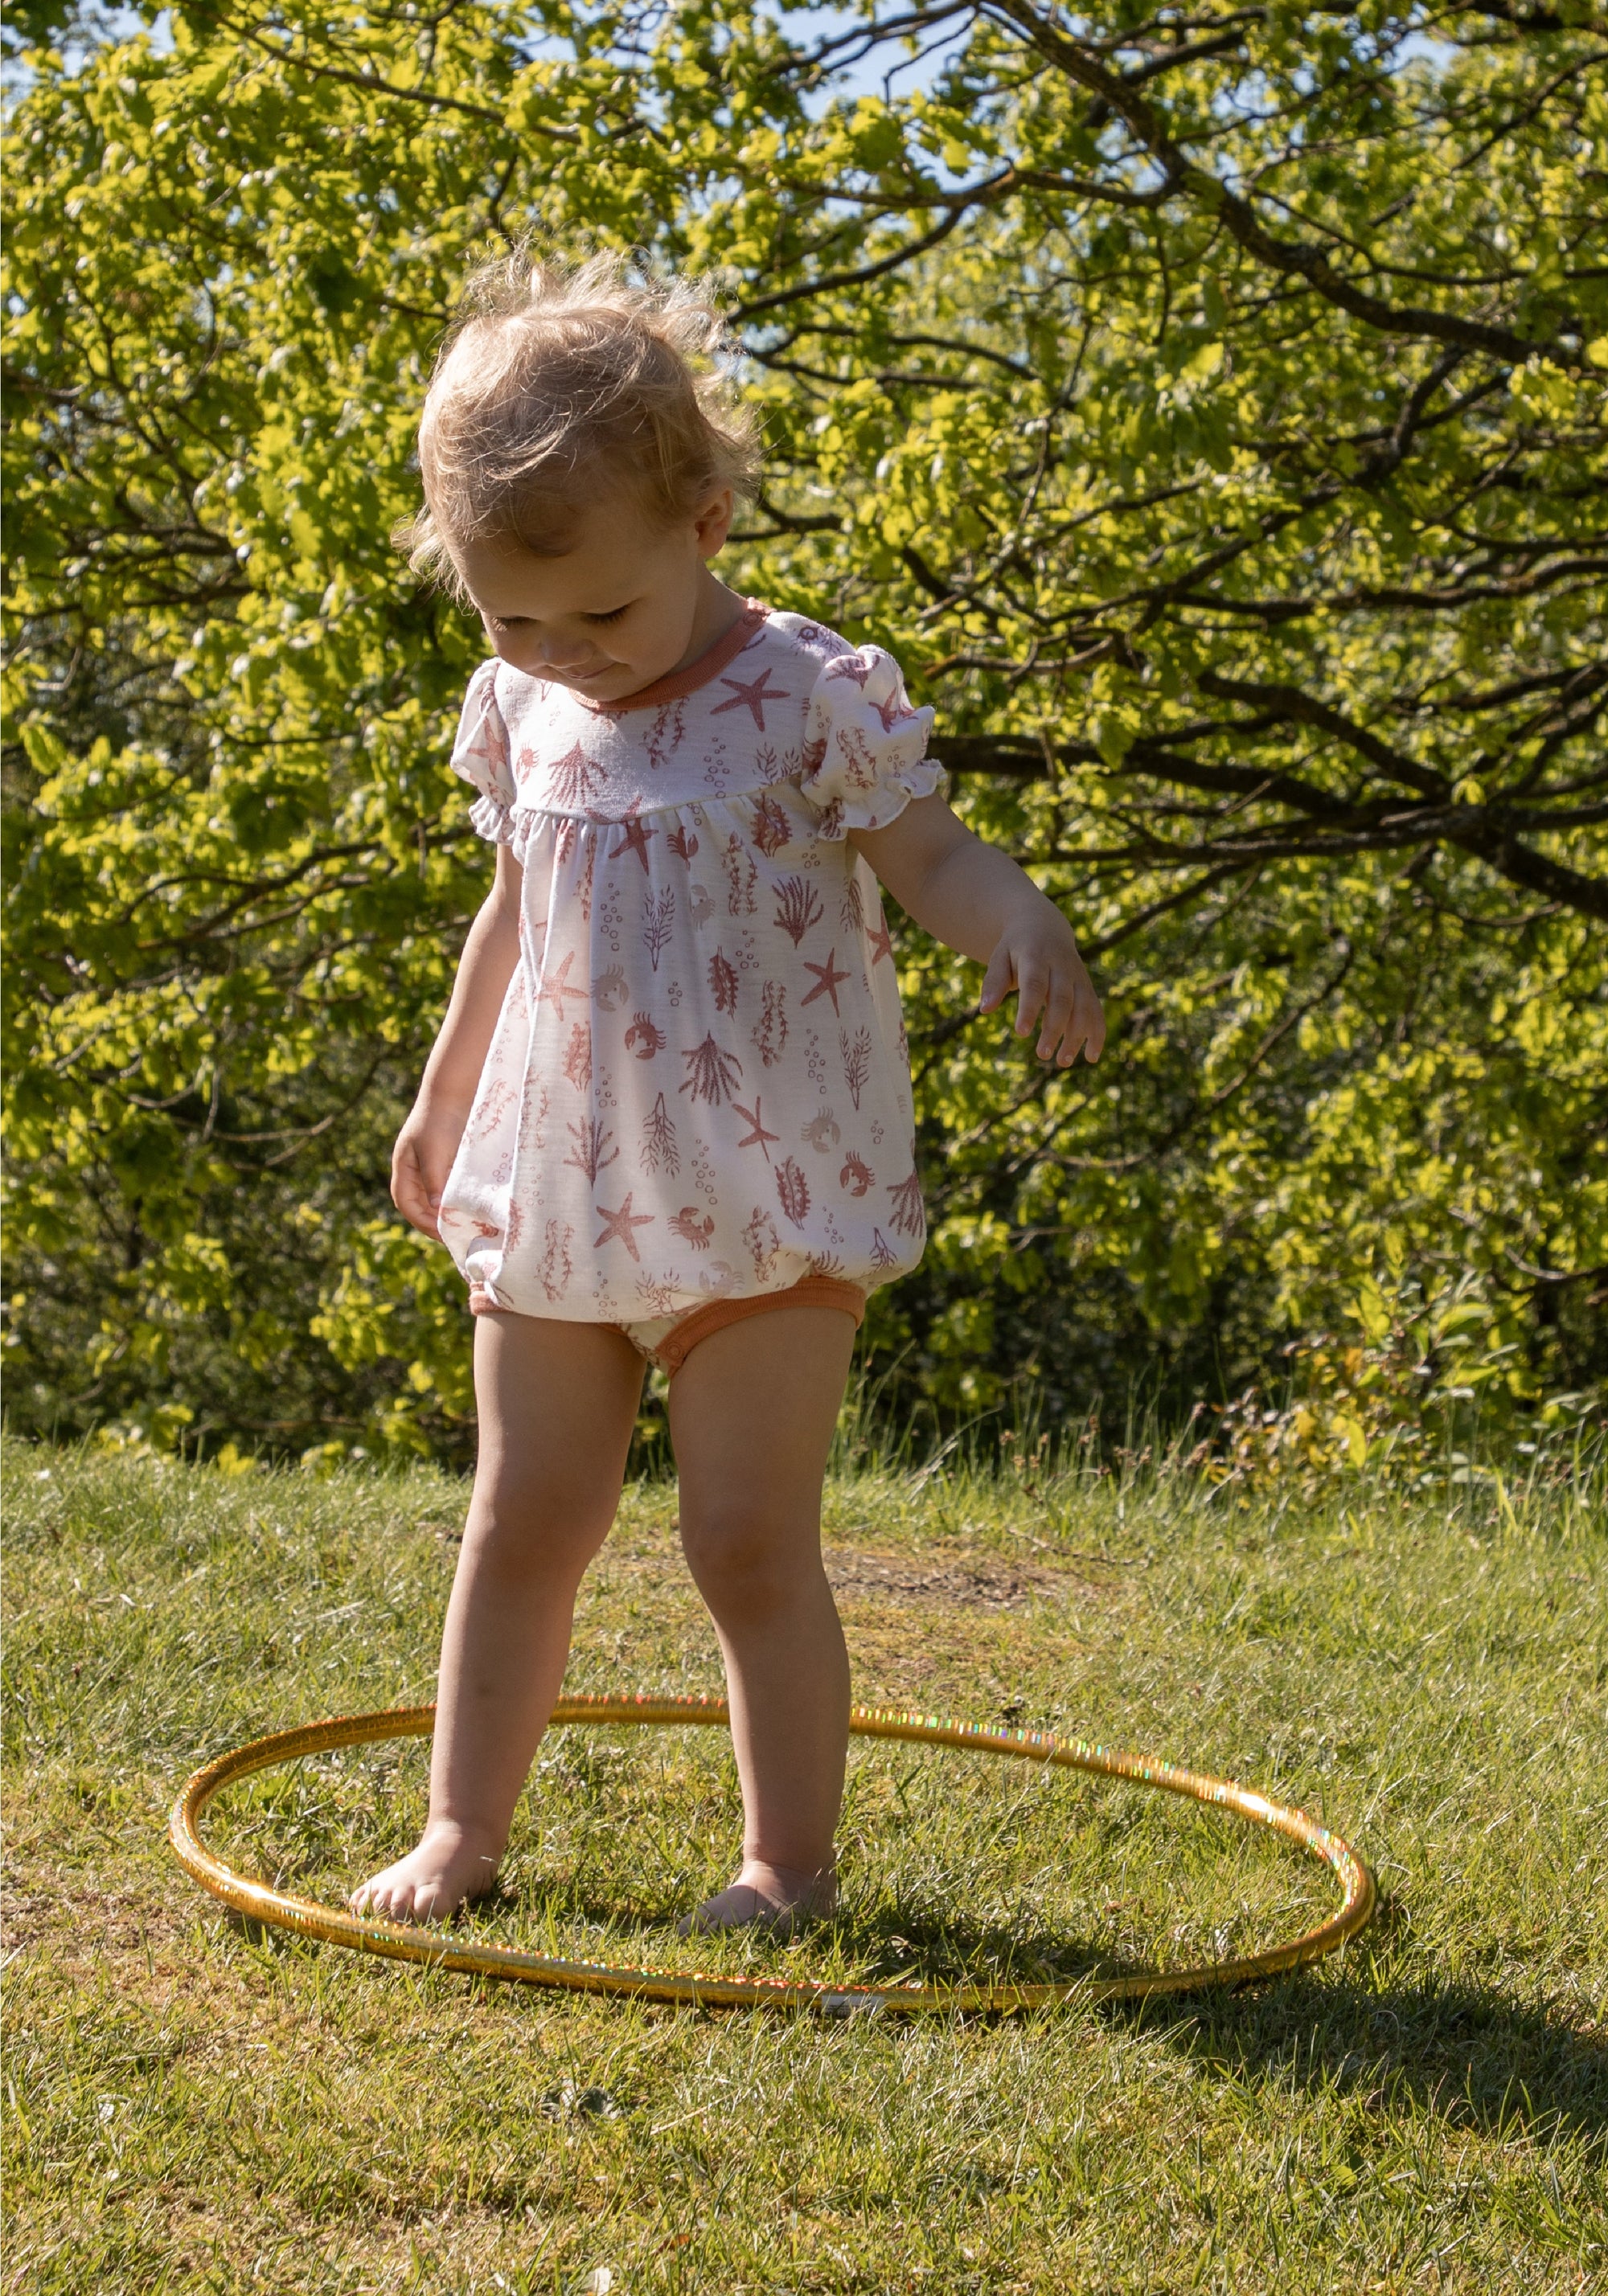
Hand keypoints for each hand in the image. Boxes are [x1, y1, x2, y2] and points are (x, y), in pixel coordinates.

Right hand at [391, 1098, 470, 1238]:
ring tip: (467, 1226)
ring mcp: (431, 1167)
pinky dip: (457, 1200)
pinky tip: (473, 1207)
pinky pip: (449, 1189)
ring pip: (435, 1199)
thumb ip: (434, 1179)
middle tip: (458, 1235)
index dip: (421, 1221)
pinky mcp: (448, 1163)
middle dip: (434, 1222)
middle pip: (419, 1205)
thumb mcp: (435, 1151)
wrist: (456, 1091)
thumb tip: (436, 1209)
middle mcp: (415, 1170)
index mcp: (404, 1168)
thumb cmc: (440, 1119)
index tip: (443, 1233)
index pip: (406, 1204)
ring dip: (447, 1213)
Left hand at [979, 904, 1105, 1066]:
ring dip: (1076, 1036)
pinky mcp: (1087, 987)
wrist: (1043, 926)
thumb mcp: (1000, 958)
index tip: (1021, 1033)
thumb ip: (994, 982)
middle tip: (1042, 1055)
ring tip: (1063, 1062)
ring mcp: (1078, 977)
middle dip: (1054, 1028)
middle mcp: (1062, 966)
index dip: (1029, 1008)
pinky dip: (1097, 1033)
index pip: (1034, 984)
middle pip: (1062, 999)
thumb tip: (984, 1010)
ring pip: (1083, 1008)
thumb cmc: (1015, 949)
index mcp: (1037, 956)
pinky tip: (1091, 1057)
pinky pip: (1096, 1010)